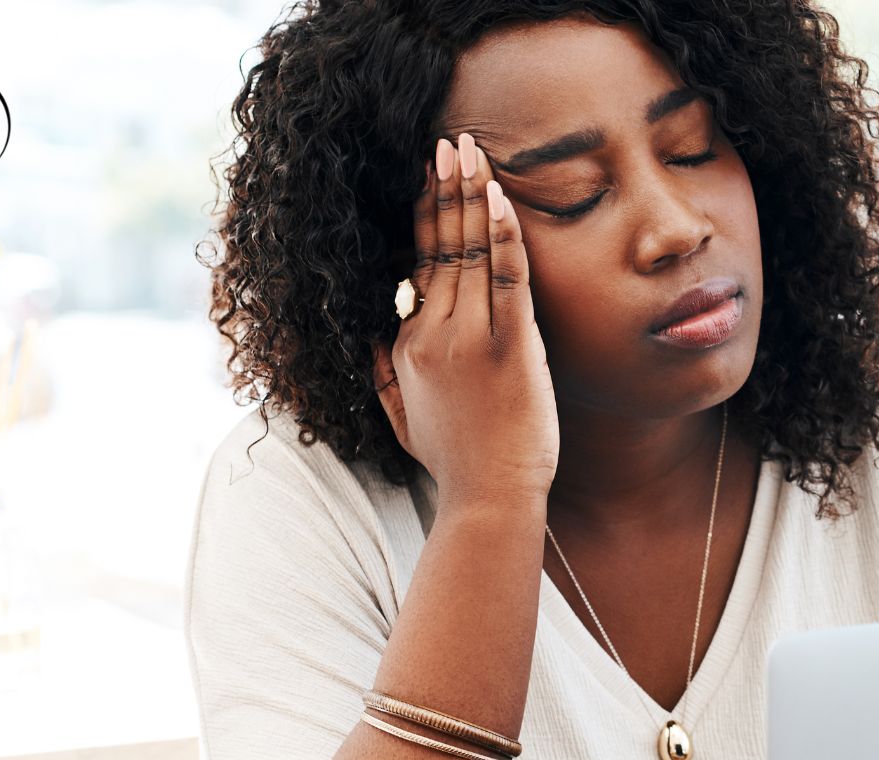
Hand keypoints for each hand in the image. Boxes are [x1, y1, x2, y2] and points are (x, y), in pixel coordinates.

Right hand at [374, 132, 558, 509]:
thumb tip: (369, 332)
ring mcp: (470, 338)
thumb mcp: (400, 415)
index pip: (418, 264)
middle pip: (438, 246)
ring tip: (469, 150)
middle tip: (448, 142)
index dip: (425, 217)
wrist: (488, 499)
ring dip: (470, 195)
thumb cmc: (455, 462)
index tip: (428, 177)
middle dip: (444, 188)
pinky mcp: (510, 347)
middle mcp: (433, 333)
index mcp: (409, 344)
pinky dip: (502, 234)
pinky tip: (501, 198)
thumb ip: (381, 370)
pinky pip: (505, 278)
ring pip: (468, 251)